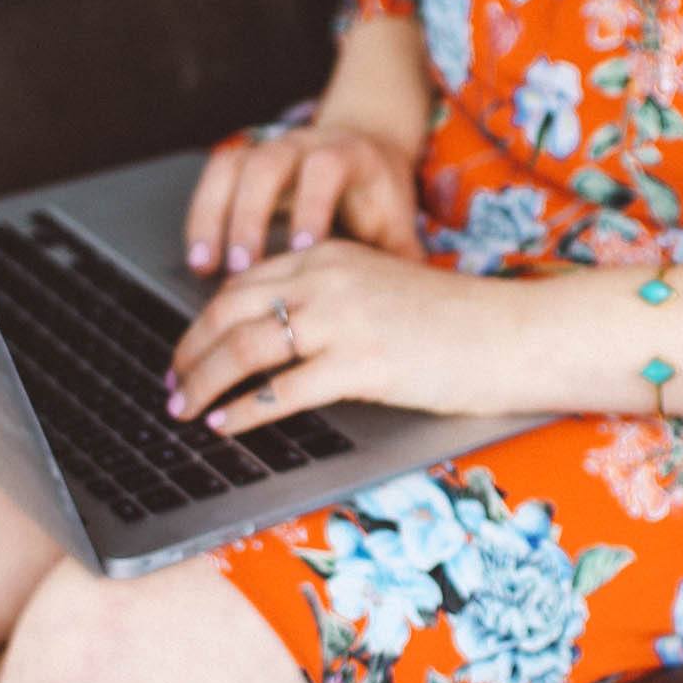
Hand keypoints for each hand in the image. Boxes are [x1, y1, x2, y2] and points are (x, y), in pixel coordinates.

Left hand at [167, 239, 520, 431]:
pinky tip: (228, 427)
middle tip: (173, 385)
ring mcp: (342, 320)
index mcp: (330, 256)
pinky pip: (282, 390)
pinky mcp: (360, 363)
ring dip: (205, 383)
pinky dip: (245, 412)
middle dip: (191, 352)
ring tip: (186, 410)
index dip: (204, 320)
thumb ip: (332, 298)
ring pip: (245, 349)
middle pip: (230, 311)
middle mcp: (328, 279)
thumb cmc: (455, 323)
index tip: (188, 350)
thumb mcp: (381, 289)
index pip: (245, 283)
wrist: (509, 335)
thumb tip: (279, 337)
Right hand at [183, 123, 424, 274]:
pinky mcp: (244, 159)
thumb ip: (401, 260)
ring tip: (206, 266)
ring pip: (233, 167)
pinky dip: (201, 215)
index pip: (326, 170)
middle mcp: (304, 144)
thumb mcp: (397, 224)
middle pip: (268, 165)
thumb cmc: (378, 200)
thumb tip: (418, 313)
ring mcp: (269, 147)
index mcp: (348, 156)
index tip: (302, 250)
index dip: (311, 206)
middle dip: (251, 215)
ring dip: (215, 217)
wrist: (364, 151)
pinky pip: (213, 177)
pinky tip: (197, 256)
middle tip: (241, 267)